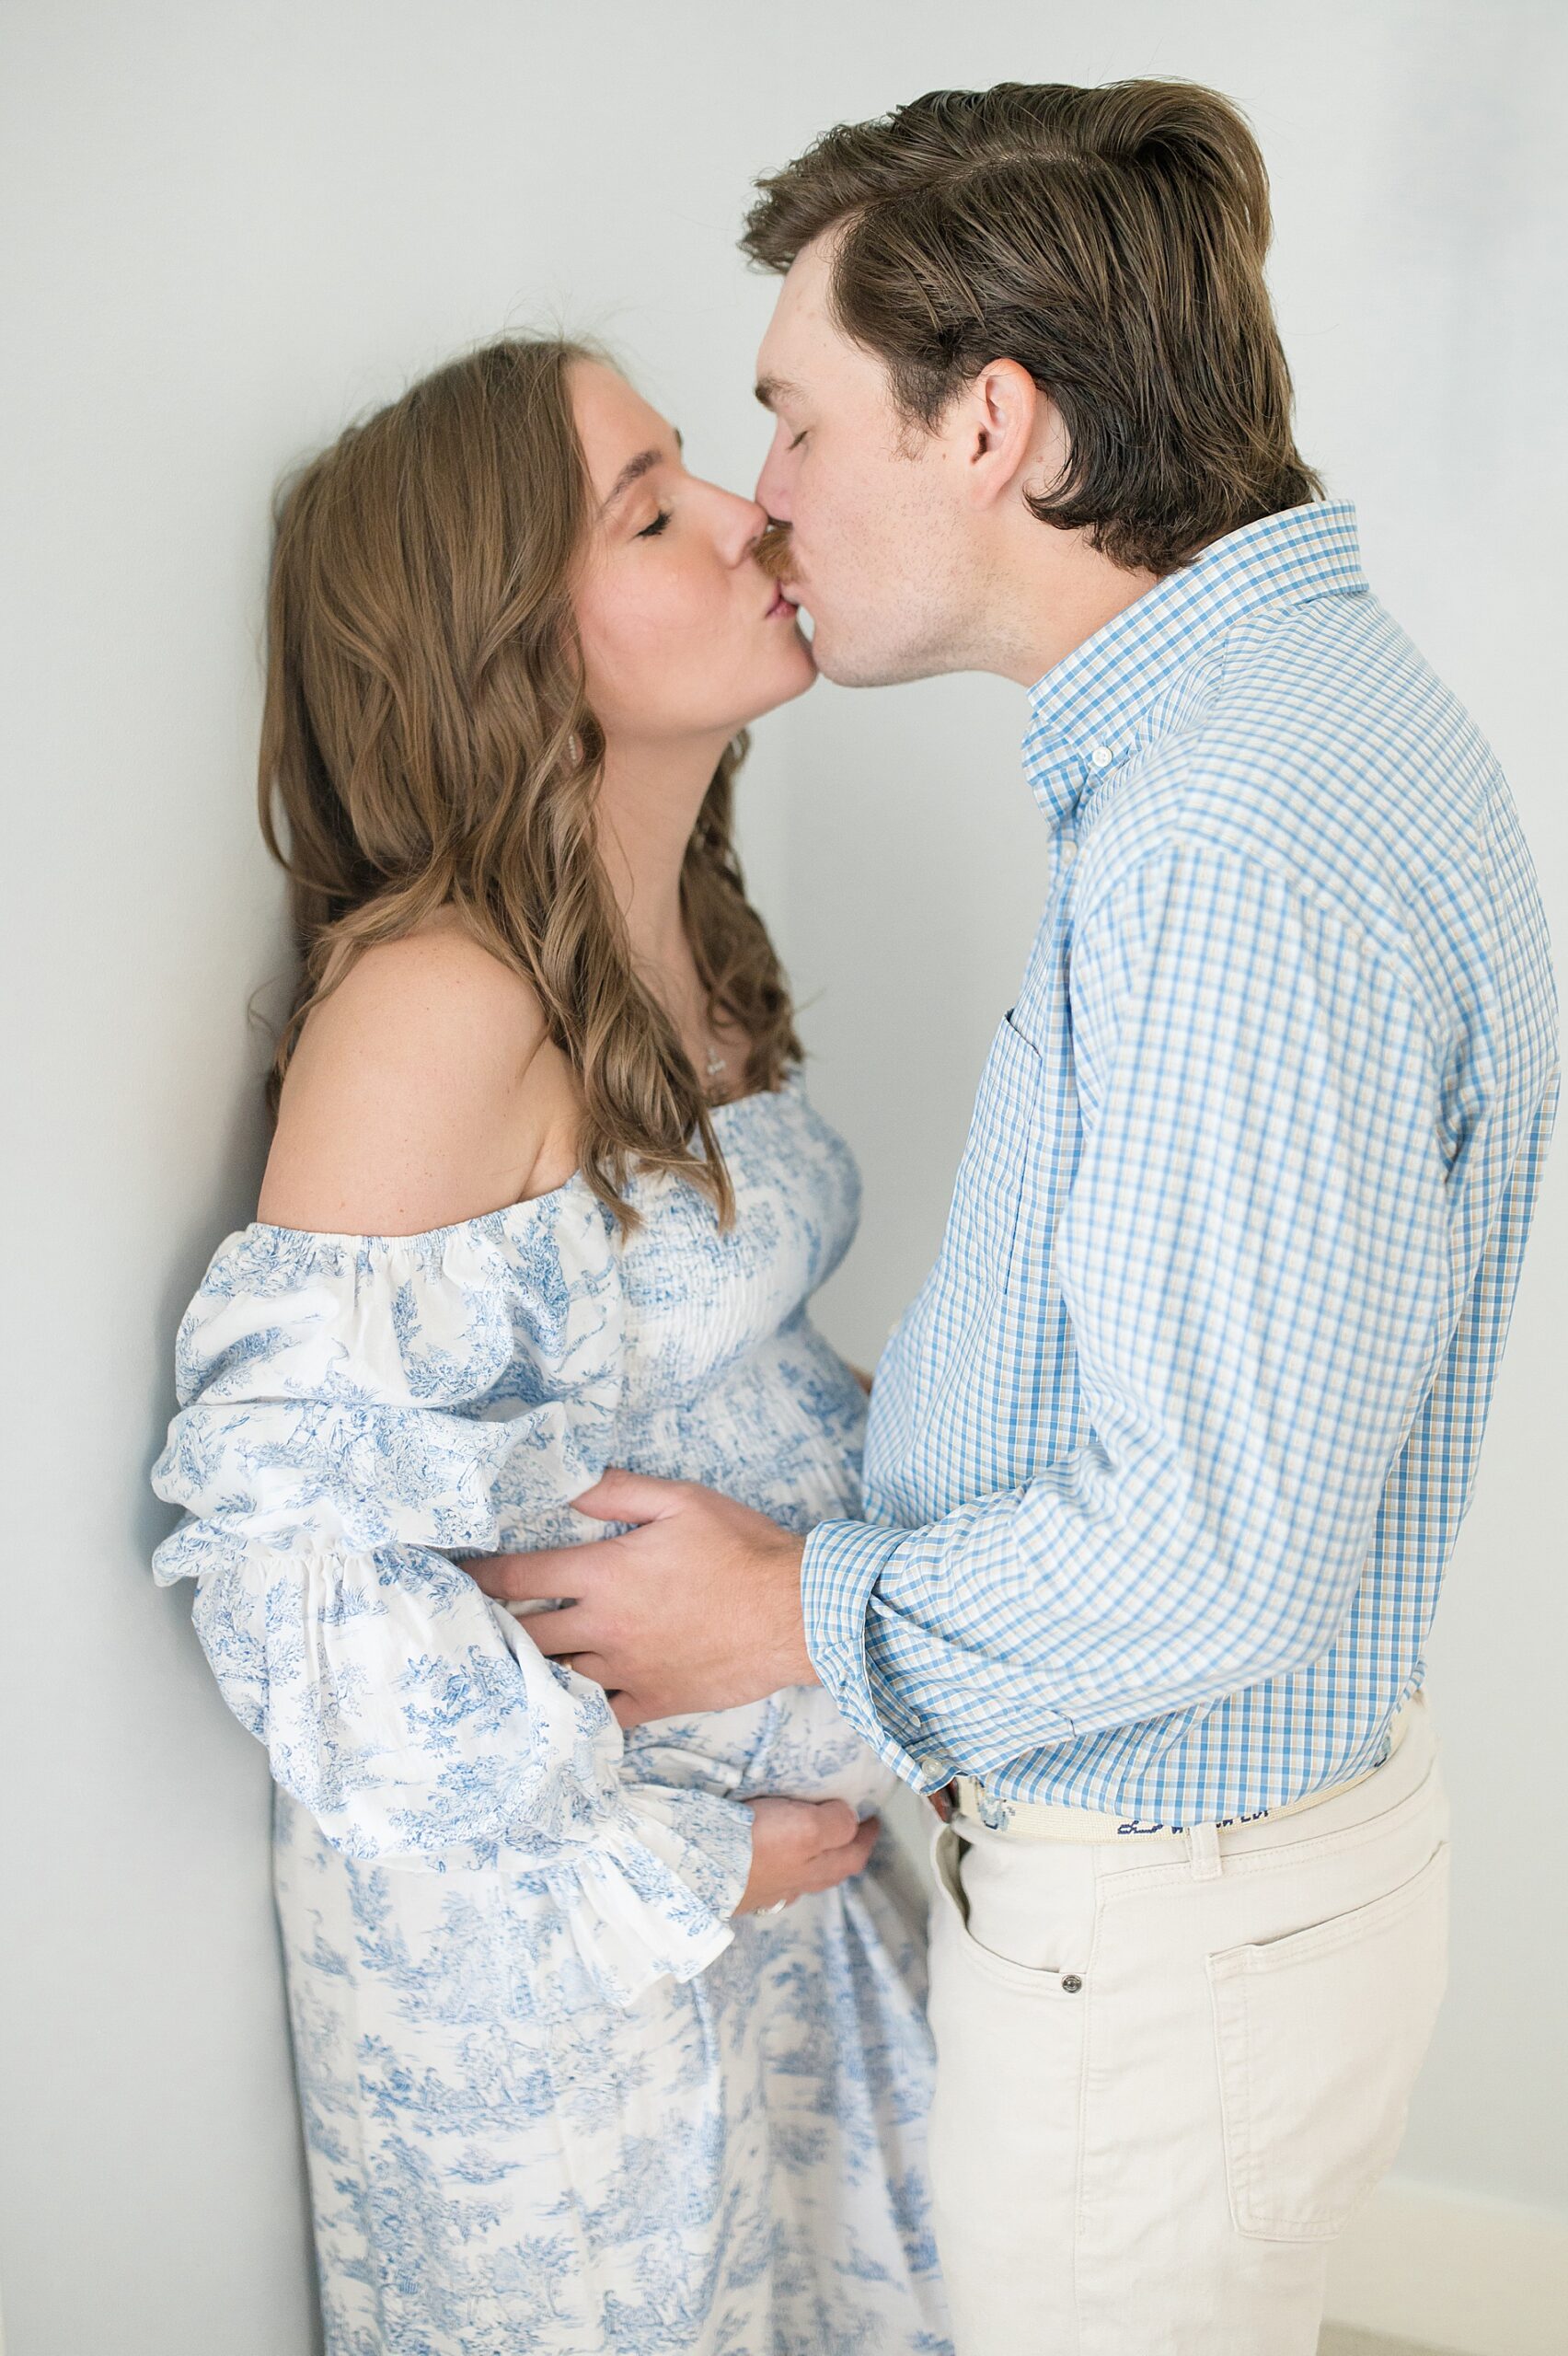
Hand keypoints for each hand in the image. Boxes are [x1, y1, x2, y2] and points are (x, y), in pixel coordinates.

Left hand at [468, 1468, 814, 1726]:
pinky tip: (554, 1715)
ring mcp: (628, 1669)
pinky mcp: (654, 1700)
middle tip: (456, 1631)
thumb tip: (566, 1481)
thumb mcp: (681, 1500)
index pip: (518, 1577)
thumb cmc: (742, 1548)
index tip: (446, 1577)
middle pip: (524, 1635)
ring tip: (492, 1673)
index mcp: (605, 1573)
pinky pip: (600, 1717)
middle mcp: (605, 1627)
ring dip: (525, 1673)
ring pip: (555, 1679)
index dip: (475, 1577)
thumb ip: (617, 1490)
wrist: (797, 1612)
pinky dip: (574, 1714)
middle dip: (487, 1631)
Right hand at [735, 1797, 879, 1913]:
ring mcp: (771, 1889)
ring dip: (815, 1859)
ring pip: (804, 1875)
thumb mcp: (808, 1827)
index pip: (856, 1853)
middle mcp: (799, 1883)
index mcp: (820, 1868)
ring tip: (813, 1841)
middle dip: (845, 1850)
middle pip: (832, 1868)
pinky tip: (774, 1859)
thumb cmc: (757, 1846)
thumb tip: (849, 1819)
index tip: (873, 1819)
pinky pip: (775, 1877)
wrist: (699, 1871)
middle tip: (850, 1830)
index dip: (867, 1836)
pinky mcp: (745, 1887)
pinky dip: (784, 1864)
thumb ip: (835, 1823)